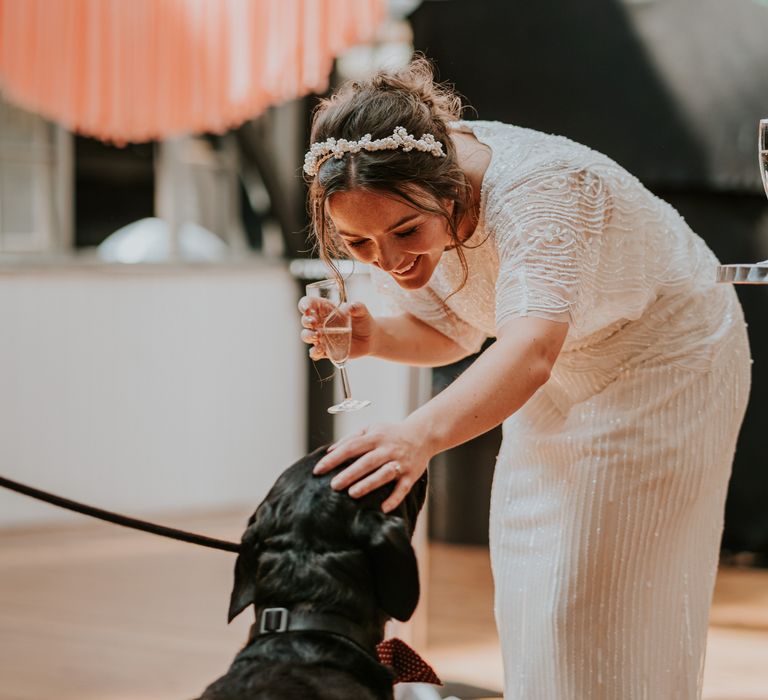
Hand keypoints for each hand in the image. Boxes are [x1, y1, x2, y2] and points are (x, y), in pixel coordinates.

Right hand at [298, 297, 374, 360]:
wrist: (370, 338)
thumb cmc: (363, 320)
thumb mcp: (362, 311)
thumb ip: (358, 307)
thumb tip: (352, 306)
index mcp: (325, 309)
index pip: (310, 303)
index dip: (305, 304)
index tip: (307, 308)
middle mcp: (320, 323)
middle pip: (305, 320)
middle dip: (306, 320)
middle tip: (313, 322)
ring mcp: (322, 337)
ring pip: (307, 336)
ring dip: (308, 336)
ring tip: (317, 335)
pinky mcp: (326, 350)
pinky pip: (315, 352)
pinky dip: (315, 352)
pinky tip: (321, 350)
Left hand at [312, 421, 434, 512]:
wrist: (423, 434)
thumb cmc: (390, 433)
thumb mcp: (371, 429)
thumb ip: (350, 438)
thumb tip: (329, 451)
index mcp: (375, 437)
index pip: (351, 447)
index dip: (334, 458)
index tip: (318, 470)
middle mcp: (388, 449)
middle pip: (366, 462)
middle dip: (349, 473)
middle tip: (333, 485)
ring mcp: (400, 462)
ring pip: (384, 474)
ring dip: (369, 484)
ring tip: (352, 494)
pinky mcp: (411, 475)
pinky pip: (403, 488)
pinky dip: (394, 499)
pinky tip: (383, 508)